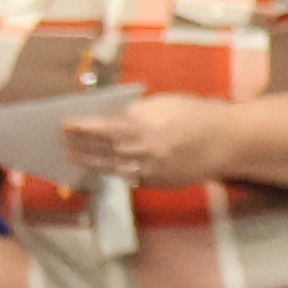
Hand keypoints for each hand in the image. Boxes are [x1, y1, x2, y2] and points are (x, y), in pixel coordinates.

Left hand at [51, 94, 235, 190]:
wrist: (226, 142)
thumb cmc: (196, 115)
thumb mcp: (165, 104)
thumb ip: (138, 112)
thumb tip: (113, 116)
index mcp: (147, 127)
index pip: (106, 127)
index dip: (83, 127)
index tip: (66, 124)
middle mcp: (146, 152)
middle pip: (104, 150)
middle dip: (81, 145)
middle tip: (61, 142)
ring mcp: (151, 171)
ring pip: (112, 167)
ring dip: (91, 162)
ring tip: (73, 156)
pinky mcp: (157, 183)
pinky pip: (130, 178)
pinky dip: (113, 171)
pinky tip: (100, 167)